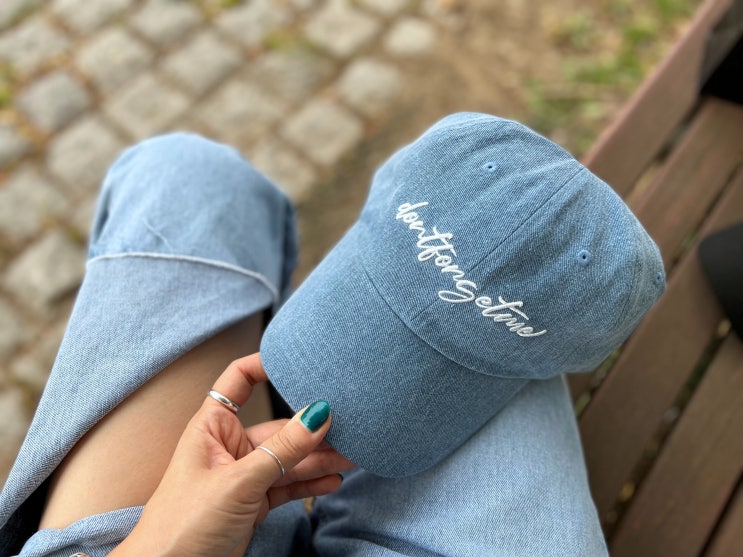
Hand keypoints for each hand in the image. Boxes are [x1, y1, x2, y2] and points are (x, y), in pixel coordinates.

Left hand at [111, 353, 352, 556]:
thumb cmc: (183, 523)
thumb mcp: (239, 482)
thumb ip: (282, 450)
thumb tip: (319, 414)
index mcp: (213, 426)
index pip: (238, 381)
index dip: (265, 365)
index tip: (299, 362)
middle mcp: (229, 445)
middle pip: (278, 427)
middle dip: (313, 429)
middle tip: (350, 427)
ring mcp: (243, 475)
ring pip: (288, 459)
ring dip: (319, 459)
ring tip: (353, 456)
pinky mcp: (253, 502)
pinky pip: (287, 484)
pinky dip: (310, 484)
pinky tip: (333, 481)